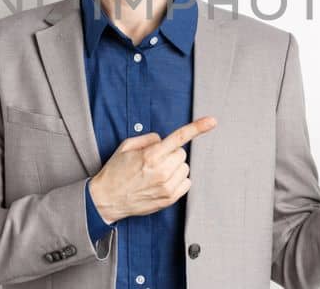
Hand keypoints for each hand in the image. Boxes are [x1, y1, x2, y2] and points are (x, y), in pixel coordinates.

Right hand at [88, 116, 217, 223]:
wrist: (107, 199)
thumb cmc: (115, 172)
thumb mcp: (126, 147)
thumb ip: (148, 139)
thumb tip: (162, 139)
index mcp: (151, 155)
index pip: (179, 138)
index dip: (197, 128)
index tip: (212, 121)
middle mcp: (161, 171)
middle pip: (182, 153)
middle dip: (170, 154)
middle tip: (154, 160)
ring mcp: (167, 187)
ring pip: (185, 168)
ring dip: (174, 168)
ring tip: (156, 173)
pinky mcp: (169, 199)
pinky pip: (186, 183)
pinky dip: (177, 180)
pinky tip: (162, 182)